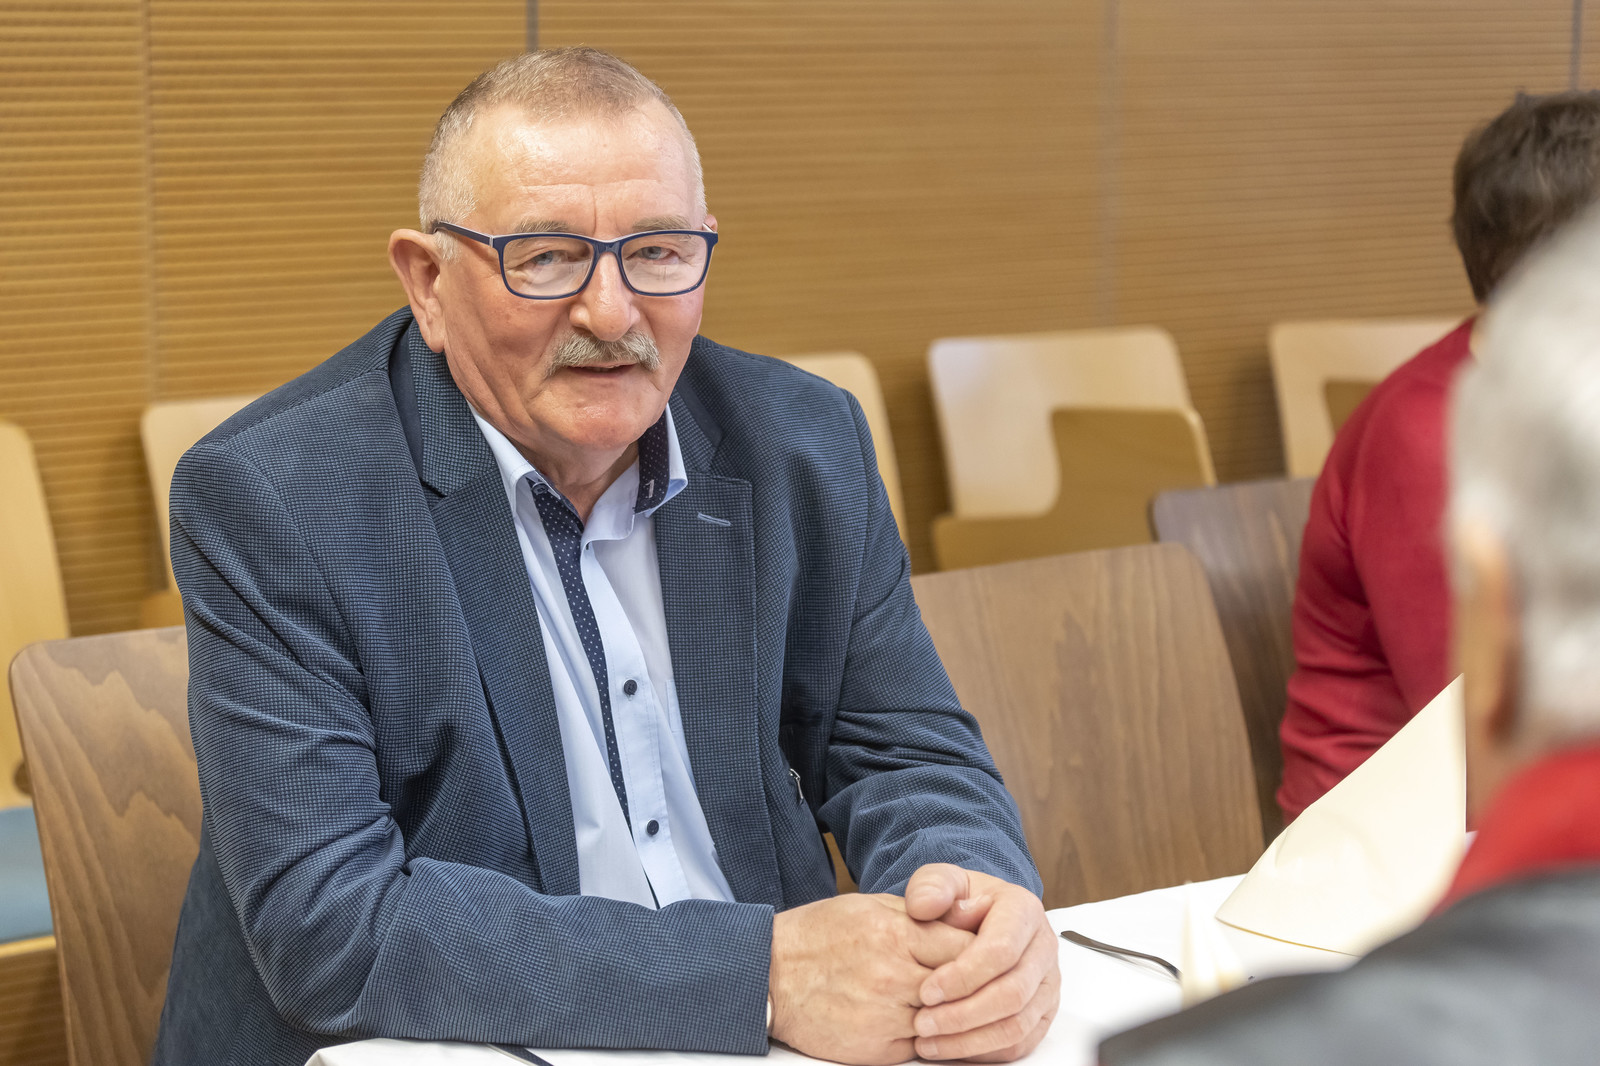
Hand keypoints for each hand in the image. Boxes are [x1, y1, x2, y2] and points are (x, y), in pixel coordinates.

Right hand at [769, 892, 974, 1064]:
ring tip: (953, 1006)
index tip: (988, 955)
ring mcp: (886, 1016)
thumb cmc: (819, 935)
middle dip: (974, 987)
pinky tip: (922, 1023)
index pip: (967, 949)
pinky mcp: (877, 1049)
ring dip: (952, 1016)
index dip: (983, 953)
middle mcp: (894, 977)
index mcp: (896, 934)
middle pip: (962, 988)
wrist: (770, 976)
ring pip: (946, 1022)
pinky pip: (921, 1047)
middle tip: (984, 985)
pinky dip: (927, 1037)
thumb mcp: (869, 908)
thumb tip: (962, 924)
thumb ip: (918, 918)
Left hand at [903, 864, 1060, 1060]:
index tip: (925, 991)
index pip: (1000, 951)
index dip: (963, 976)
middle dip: (963, 1014)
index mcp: (1024, 911)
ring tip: (928, 1041)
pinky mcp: (1043, 1011)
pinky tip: (950, 1048)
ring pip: (1017, 1025)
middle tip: (922, 1023)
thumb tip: (924, 905)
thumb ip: (932, 886)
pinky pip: (1021, 1042)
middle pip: (1012, 994)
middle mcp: (1044, 948)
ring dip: (970, 1039)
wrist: (982, 915)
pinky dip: (984, 1052)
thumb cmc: (962, 899)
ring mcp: (1047, 983)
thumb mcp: (944, 880)